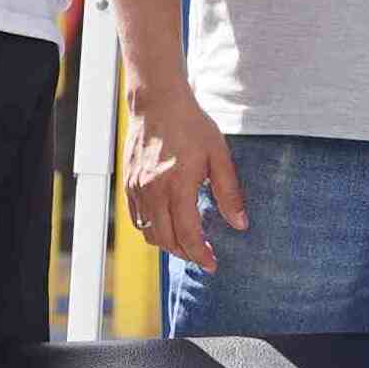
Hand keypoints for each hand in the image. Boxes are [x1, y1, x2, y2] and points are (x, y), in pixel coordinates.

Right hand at [122, 88, 248, 271]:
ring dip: (167, 244)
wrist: (158, 103)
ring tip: (187, 244)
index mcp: (177, 185)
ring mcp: (137, 189)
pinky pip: (137, 219)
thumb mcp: (219, 155)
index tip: (212, 264)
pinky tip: (168, 226)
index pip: (187, 234)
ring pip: (149, 232)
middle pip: (165, 240)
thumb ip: (229, 192)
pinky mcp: (129, 185)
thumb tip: (239, 223)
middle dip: (185, 254)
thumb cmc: (191, 125)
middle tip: (203, 256)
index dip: (200, 254)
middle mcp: (152, 191)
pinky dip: (152, 230)